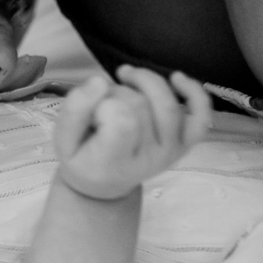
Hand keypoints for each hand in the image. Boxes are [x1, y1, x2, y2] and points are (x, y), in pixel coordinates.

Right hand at [55, 66, 211, 199]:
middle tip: (101, 103)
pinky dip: (194, 94)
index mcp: (114, 162)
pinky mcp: (184, 144)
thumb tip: (98, 81)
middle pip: (140, 106)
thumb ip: (74, 110)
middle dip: (117, 92)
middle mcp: (149, 159)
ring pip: (168, 105)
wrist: (104, 185)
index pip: (123, 121)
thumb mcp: (62, 141)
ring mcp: (170, 152)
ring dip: (146, 81)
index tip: (93, 111)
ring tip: (125, 77)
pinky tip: (176, 78)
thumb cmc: (82, 159)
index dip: (106, 104)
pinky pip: (200, 118)